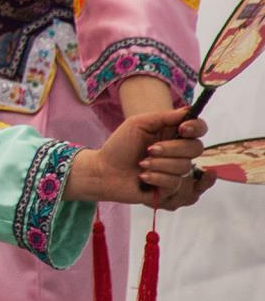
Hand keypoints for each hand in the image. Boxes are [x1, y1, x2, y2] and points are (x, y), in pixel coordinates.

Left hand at [68, 106, 210, 208]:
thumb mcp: (138, 124)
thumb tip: (187, 111)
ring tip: (141, 164)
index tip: (183, 129)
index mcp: (172, 134)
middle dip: (171, 149)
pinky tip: (142, 177)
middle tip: (149, 149)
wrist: (103, 171)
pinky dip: (156, 177)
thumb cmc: (119, 146)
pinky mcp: (170, 189)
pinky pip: (175, 182)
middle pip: (196, 148)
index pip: (198, 129)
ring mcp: (175, 171)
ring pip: (184, 166)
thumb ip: (163, 117)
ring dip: (159, 164)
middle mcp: (178, 152)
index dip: (196, 128)